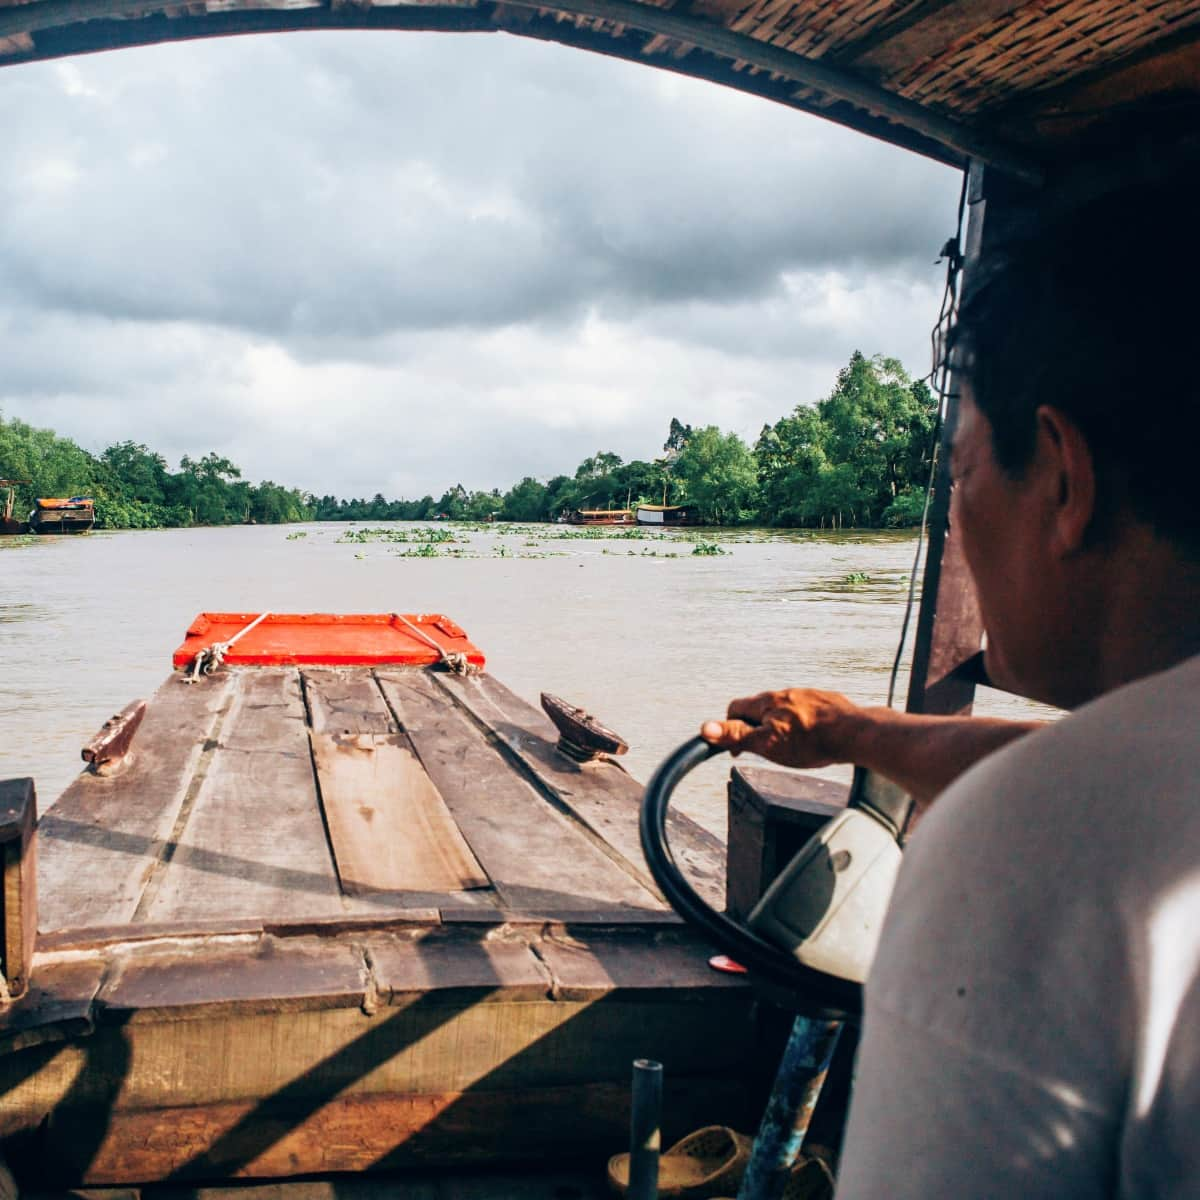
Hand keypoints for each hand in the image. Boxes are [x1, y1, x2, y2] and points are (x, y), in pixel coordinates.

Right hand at [700, 688, 862, 768]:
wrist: (854, 734)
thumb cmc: (810, 741)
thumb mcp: (767, 743)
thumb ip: (736, 735)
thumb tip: (706, 728)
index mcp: (767, 701)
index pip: (735, 708)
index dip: (729, 727)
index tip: (735, 747)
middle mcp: (786, 693)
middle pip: (761, 707)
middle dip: (757, 725)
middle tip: (763, 747)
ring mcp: (809, 695)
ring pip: (786, 708)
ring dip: (782, 722)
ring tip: (791, 744)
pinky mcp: (828, 702)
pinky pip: (809, 710)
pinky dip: (805, 722)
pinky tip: (813, 737)